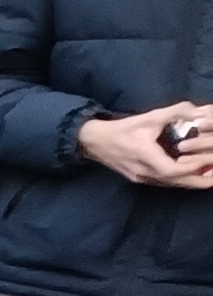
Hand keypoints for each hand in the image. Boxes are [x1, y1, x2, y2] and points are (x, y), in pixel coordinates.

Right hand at [82, 109, 212, 188]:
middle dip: (198, 181)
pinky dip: (180, 181)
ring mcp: (141, 178)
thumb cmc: (123, 129)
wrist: (95, 142)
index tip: (207, 160)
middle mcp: (144, 172)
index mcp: (145, 156)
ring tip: (209, 178)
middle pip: (176, 182)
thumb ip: (177, 112)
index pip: (172, 169)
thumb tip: (202, 111)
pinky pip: (164, 183)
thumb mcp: (150, 117)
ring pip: (171, 184)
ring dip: (191, 182)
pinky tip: (190, 177)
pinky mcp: (140, 178)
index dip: (192, 167)